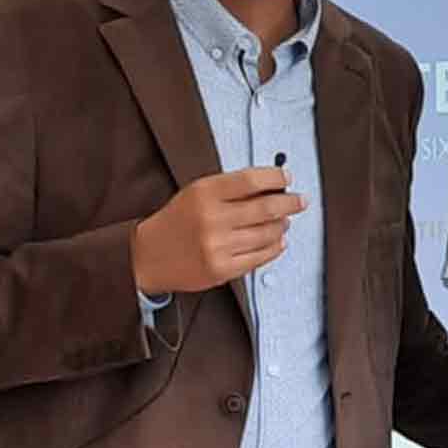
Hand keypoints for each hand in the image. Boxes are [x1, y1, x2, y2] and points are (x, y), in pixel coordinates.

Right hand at [130, 167, 306, 294]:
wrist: (147, 256)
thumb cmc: (178, 220)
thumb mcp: (197, 193)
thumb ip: (231, 188)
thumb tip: (273, 184)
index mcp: (204, 194)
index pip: (251, 180)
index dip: (275, 177)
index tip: (287, 177)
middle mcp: (212, 219)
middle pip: (266, 207)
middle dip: (290, 202)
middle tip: (301, 200)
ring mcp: (218, 247)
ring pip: (268, 233)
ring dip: (282, 226)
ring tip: (284, 221)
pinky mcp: (222, 270)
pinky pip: (261, 257)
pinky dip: (275, 247)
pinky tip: (277, 241)